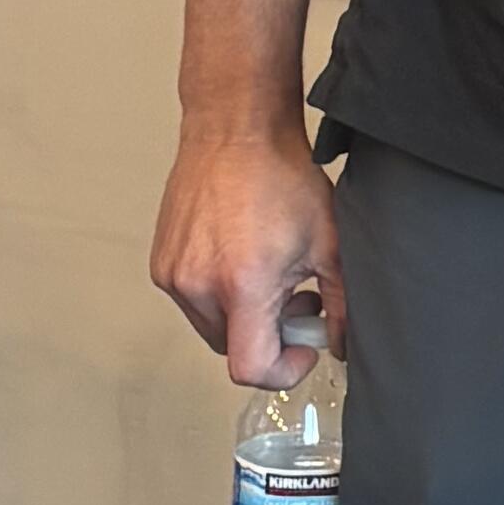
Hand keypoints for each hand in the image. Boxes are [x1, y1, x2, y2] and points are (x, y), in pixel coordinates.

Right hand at [150, 119, 345, 382]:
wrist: (235, 134)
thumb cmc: (282, 179)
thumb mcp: (330, 246)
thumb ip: (341, 306)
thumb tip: (342, 345)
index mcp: (241, 285)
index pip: (250, 369)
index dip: (284, 370)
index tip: (304, 347)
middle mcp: (197, 285)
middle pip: (233, 350)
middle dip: (270, 336)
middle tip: (298, 299)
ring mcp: (173, 275)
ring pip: (214, 328)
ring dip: (245, 317)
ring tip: (273, 275)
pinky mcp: (161, 264)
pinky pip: (194, 303)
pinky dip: (221, 296)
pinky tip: (245, 261)